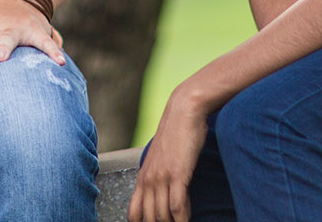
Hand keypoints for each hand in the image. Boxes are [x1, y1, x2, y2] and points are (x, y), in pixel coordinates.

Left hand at [129, 90, 211, 221]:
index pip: (134, 212)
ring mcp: (161, 177)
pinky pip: (177, 206)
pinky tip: (187, 221)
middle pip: (149, 218)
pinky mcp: (177, 174)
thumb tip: (168, 198)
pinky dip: (182, 219)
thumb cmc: (176, 133)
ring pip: (162, 215)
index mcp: (143, 176)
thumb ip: (160, 177)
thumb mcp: (161, 158)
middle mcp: (148, 179)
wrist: (183, 112)